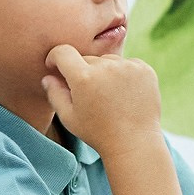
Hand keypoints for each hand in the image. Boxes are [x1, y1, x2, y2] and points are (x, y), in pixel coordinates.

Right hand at [42, 45, 161, 154]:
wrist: (135, 142)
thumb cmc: (98, 133)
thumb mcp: (69, 117)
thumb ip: (54, 93)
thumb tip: (48, 76)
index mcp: (84, 78)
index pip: (63, 52)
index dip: (55, 57)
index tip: (55, 66)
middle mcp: (106, 67)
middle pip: (86, 59)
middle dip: (83, 72)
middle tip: (89, 95)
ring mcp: (128, 66)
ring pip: (107, 60)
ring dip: (104, 72)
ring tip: (109, 96)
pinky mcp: (145, 69)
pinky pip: (127, 64)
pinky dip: (123, 74)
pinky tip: (125, 94)